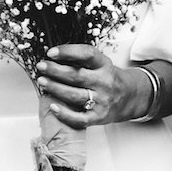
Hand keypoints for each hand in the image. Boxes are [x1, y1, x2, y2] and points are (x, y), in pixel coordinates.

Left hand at [35, 43, 150, 128]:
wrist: (130, 97)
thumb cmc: (108, 79)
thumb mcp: (100, 64)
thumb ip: (81, 61)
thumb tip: (53, 57)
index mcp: (104, 65)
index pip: (87, 54)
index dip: (68, 52)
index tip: (51, 52)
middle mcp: (104, 82)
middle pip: (77, 76)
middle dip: (55, 71)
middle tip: (41, 67)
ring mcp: (102, 100)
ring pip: (75, 95)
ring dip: (55, 88)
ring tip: (42, 82)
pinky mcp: (99, 116)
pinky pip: (80, 118)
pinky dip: (65, 114)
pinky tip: (53, 107)